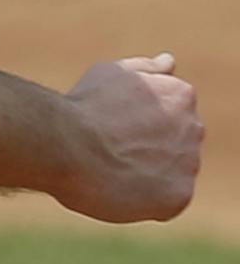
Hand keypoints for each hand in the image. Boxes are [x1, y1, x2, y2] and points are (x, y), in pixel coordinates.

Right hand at [56, 55, 201, 222]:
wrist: (69, 144)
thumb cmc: (85, 106)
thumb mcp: (112, 73)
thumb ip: (147, 69)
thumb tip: (169, 61)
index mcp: (181, 95)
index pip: (171, 115)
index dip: (138, 124)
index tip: (113, 125)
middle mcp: (194, 128)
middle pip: (176, 145)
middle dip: (149, 148)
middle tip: (111, 148)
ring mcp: (189, 163)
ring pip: (171, 174)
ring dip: (148, 174)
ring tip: (112, 168)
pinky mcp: (179, 196)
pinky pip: (167, 201)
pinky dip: (146, 200)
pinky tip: (120, 187)